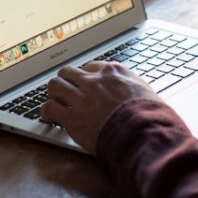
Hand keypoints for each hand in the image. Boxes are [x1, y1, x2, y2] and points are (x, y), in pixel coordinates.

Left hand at [41, 61, 159, 152]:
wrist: (141, 131)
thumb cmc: (150, 114)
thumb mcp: (146, 90)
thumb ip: (134, 87)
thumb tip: (135, 92)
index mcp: (113, 72)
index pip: (91, 66)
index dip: (87, 76)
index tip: (86, 83)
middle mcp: (93, 81)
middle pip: (68, 72)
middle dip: (66, 81)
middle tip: (67, 91)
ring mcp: (80, 98)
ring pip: (54, 85)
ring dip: (54, 93)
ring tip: (56, 101)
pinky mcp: (71, 117)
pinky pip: (49, 108)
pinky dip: (48, 112)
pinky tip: (51, 117)